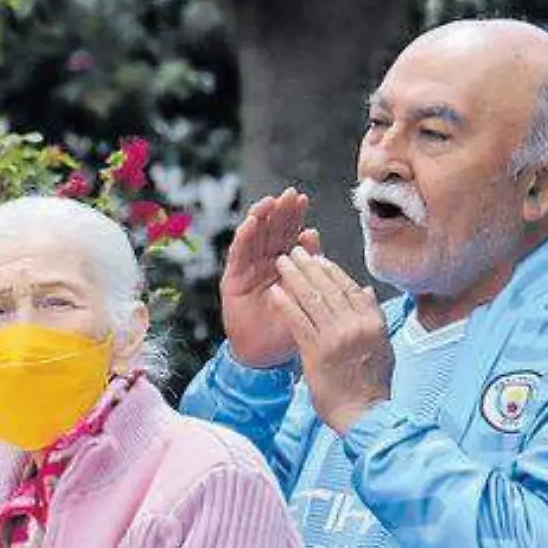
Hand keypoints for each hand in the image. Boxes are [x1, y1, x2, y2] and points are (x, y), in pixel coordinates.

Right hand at [219, 189, 322, 367]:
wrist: (266, 354)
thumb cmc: (288, 326)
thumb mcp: (304, 294)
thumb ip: (309, 266)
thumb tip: (315, 235)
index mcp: (286, 265)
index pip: (290, 234)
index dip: (295, 216)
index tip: (303, 199)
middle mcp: (265, 263)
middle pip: (272, 231)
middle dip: (279, 211)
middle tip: (288, 194)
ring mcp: (248, 270)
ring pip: (254, 238)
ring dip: (260, 218)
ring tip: (269, 202)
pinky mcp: (233, 280)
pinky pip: (238, 255)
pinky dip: (244, 238)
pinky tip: (251, 223)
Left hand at [267, 249, 393, 432]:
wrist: (363, 414)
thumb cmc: (372, 385)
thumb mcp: (382, 346)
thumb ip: (373, 317)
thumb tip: (365, 291)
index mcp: (372, 323)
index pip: (349, 287)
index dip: (331, 270)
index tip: (318, 258)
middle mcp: (355, 326)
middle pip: (328, 287)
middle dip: (309, 266)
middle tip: (294, 251)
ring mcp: (335, 338)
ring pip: (312, 299)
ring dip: (294, 277)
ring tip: (282, 262)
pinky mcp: (316, 352)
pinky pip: (298, 321)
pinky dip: (286, 304)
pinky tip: (275, 292)